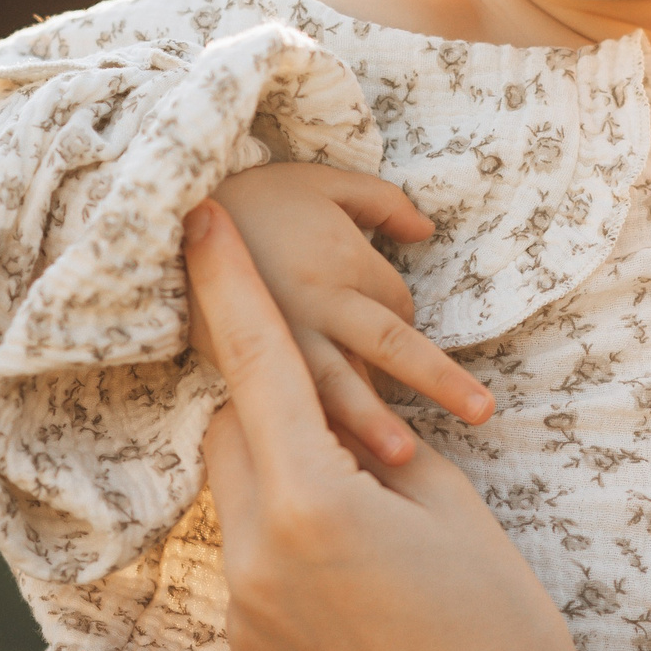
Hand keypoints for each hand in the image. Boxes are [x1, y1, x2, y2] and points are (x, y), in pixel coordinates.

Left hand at [185, 201, 644, 650]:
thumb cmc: (500, 630)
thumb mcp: (453, 510)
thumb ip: (384, 445)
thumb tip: (347, 413)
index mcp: (315, 501)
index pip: (258, 366)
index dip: (228, 286)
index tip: (197, 219)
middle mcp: (258, 553)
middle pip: (230, 431)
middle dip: (272, 402)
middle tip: (348, 412)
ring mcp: (244, 610)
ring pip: (236, 494)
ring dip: (278, 470)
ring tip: (361, 502)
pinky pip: (248, 558)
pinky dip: (286, 535)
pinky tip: (355, 574)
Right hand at [205, 163, 491, 465]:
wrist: (168, 214)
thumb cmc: (256, 197)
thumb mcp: (323, 182)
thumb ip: (383, 202)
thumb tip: (426, 231)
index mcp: (343, 260)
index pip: (399, 307)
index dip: (406, 325)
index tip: (397, 338)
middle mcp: (320, 301)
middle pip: (390, 344)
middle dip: (438, 379)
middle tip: (483, 412)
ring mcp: (281, 336)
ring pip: (339, 386)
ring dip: (374, 424)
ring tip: (410, 459)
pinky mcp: (243, 362)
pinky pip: (286, 402)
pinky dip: (311, 432)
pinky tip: (327, 468)